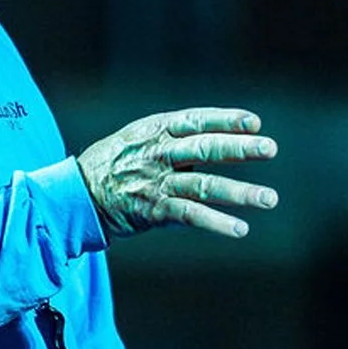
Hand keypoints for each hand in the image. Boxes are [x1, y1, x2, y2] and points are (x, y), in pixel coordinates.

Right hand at [77, 108, 277, 241]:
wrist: (77, 194)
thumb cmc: (115, 163)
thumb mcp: (140, 137)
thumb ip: (177, 138)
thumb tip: (223, 139)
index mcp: (156, 130)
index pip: (196, 120)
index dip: (226, 119)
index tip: (254, 123)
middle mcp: (158, 153)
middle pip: (205, 148)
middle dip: (240, 148)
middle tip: (270, 149)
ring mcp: (156, 182)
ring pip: (204, 185)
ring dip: (239, 192)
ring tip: (269, 198)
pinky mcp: (153, 210)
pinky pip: (190, 215)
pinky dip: (216, 223)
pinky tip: (240, 229)